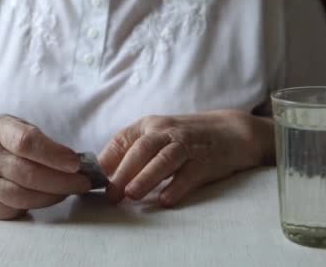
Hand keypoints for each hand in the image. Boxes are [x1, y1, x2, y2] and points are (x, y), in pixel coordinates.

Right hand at [0, 115, 90, 219]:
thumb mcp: (14, 125)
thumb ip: (40, 141)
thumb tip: (73, 162)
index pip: (26, 143)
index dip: (53, 154)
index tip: (75, 163)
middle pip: (28, 174)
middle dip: (62, 181)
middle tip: (82, 183)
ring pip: (21, 196)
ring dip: (50, 197)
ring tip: (67, 191)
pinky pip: (9, 210)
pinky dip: (30, 207)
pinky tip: (42, 198)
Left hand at [99, 110, 273, 206]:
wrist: (231, 132)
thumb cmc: (187, 138)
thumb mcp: (158, 137)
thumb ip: (133, 153)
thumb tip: (105, 175)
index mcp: (150, 126)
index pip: (123, 140)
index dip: (107, 159)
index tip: (93, 178)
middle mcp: (166, 132)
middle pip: (141, 149)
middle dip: (123, 172)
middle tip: (111, 195)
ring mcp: (187, 146)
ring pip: (164, 159)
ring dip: (146, 177)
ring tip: (132, 194)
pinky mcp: (205, 161)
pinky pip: (189, 174)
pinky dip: (177, 186)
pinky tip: (166, 200)